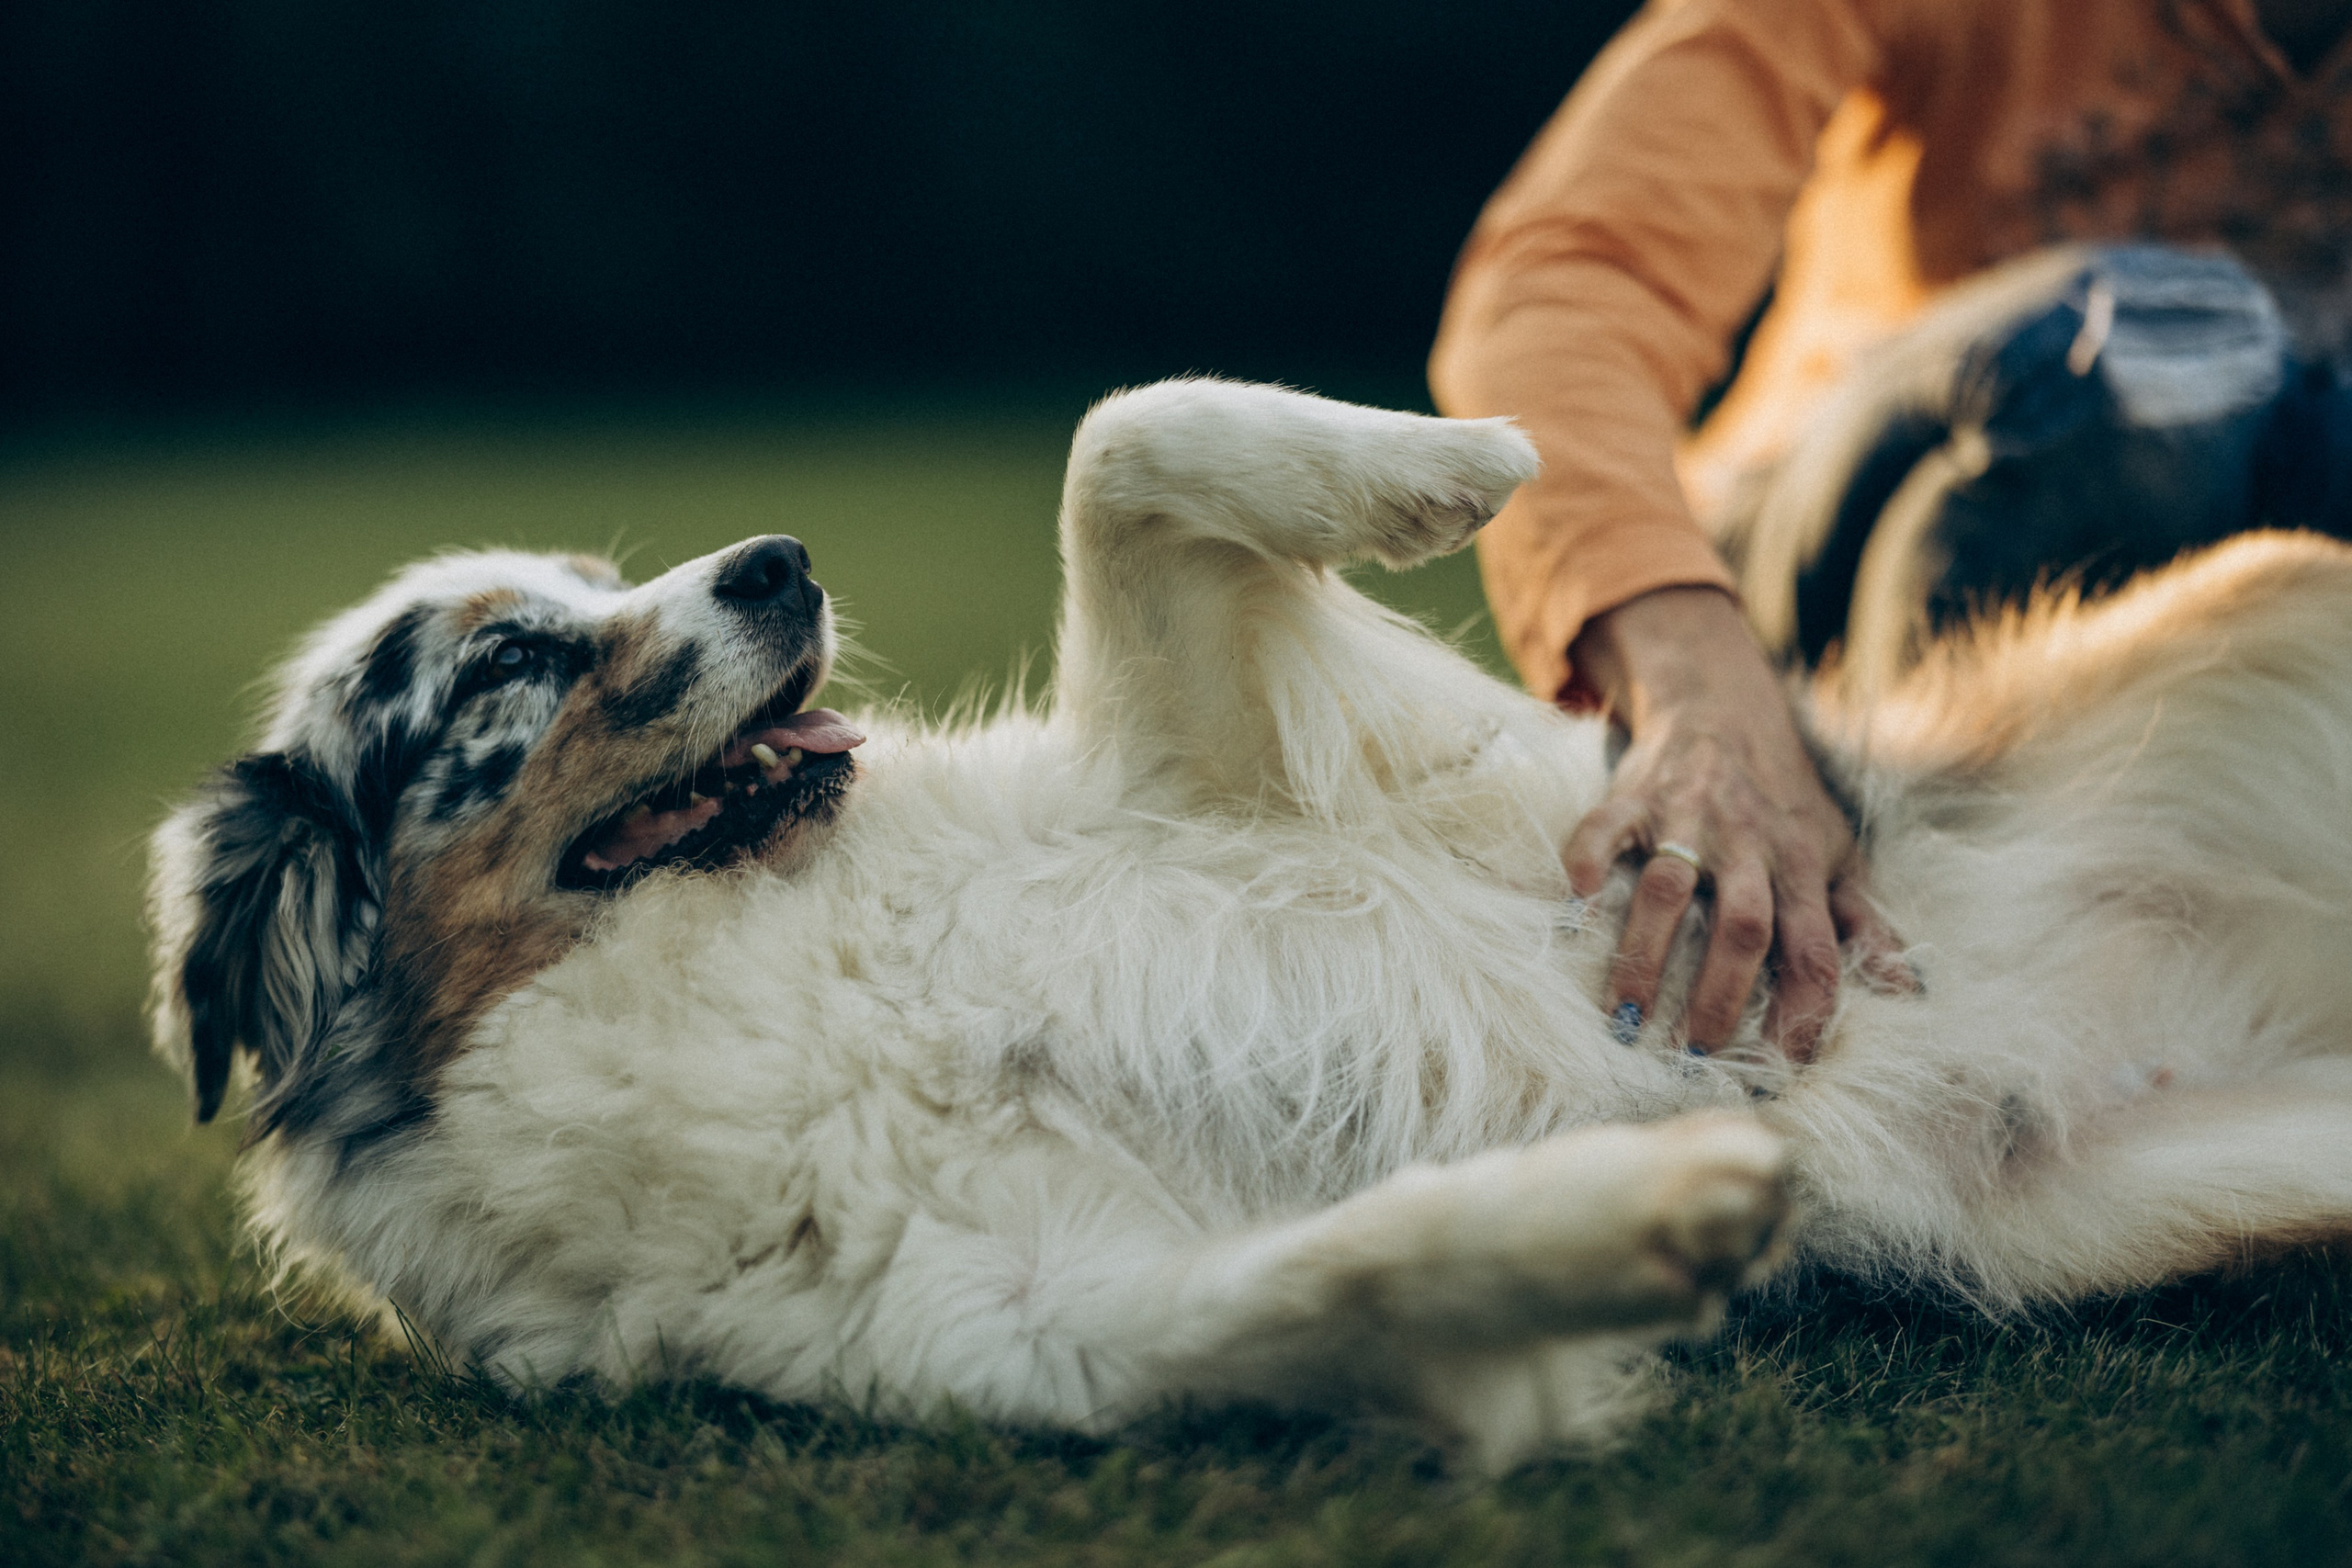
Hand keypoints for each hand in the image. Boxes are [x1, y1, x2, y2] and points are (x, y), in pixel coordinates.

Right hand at [1564, 587, 1907, 1060]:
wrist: (1725, 705)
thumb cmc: (1784, 798)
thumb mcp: (1835, 855)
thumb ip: (1863, 924)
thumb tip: (1907, 991)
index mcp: (1802, 868)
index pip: (1816, 952)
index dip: (1804, 1014)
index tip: (1782, 1069)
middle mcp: (1750, 845)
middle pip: (1744, 927)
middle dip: (1721, 996)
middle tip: (1697, 1054)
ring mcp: (1689, 818)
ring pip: (1669, 890)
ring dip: (1646, 957)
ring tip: (1625, 1018)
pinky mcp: (1636, 794)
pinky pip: (1606, 828)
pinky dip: (1587, 862)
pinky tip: (1574, 908)